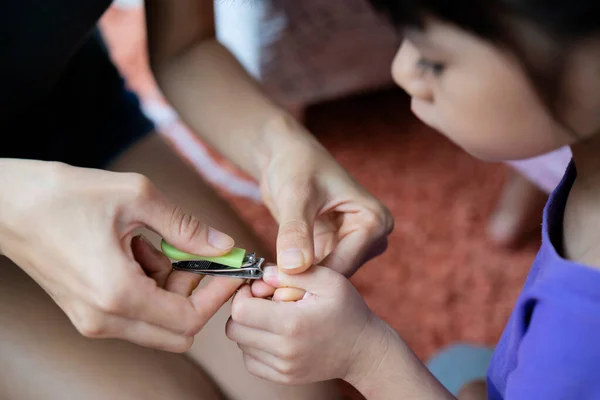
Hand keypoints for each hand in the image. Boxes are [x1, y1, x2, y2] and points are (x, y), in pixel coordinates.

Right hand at [0, 159, 242, 351]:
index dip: (218, 296)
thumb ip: (186, 227)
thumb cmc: (65, 195)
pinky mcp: (87, 312)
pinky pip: (137, 312)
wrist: (6, 204)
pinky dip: (152, 286)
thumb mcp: (137, 198)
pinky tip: (138, 249)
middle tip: (202, 258)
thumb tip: (224, 246)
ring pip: (158, 322)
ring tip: (156, 243)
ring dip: (173, 288)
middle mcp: (105, 318)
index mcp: (118, 294)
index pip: (189, 319)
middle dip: (199, 296)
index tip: (232, 270)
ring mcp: (93, 320)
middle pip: (177, 331)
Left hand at [225, 265, 386, 384]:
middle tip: (264, 301)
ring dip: (250, 327)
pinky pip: (250, 361)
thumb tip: (261, 274)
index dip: (244, 294)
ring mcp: (283, 368)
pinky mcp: (283, 377)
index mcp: (292, 323)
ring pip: (240, 345)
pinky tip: (276, 334)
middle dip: (243, 310)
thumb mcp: (328, 280)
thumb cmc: (346, 309)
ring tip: (274, 317)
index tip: (259, 287)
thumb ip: (293, 273)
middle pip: (234, 328)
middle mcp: (284, 350)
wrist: (364, 351)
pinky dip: (255, 346)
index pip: (240, 310)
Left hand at [253, 116, 393, 298]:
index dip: (311, 279)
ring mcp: (355, 244)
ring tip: (267, 288)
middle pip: (338, 274)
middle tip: (268, 293)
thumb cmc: (295, 165)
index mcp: (374, 220)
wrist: (286, 156)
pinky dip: (297, 277)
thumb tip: (294, 267)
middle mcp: (371, 236)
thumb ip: (295, 230)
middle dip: (305, 284)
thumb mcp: (296, 195)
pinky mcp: (336, 248)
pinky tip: (272, 280)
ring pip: (327, 278)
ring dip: (299, 283)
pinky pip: (318, 271)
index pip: (345, 262)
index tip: (277, 290)